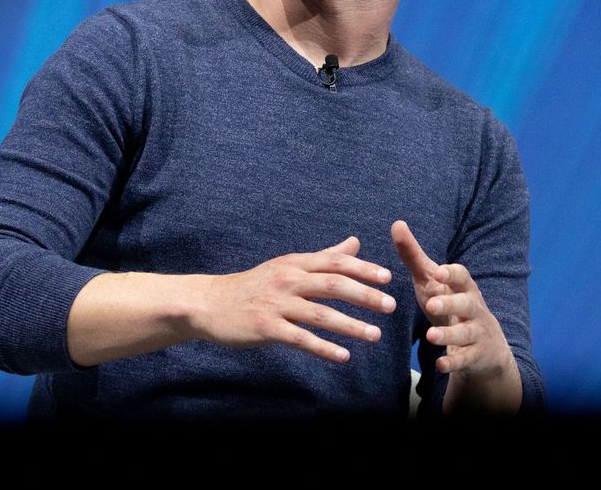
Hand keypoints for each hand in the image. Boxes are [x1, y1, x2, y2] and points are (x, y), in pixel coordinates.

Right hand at [191, 236, 396, 363]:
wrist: (210, 303)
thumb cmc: (254, 285)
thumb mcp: (287, 266)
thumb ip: (323, 257)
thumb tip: (355, 242)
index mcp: (295, 263)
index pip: (335, 262)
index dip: (363, 269)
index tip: (388, 277)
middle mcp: (287, 280)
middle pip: (332, 284)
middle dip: (364, 295)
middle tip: (390, 305)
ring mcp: (276, 304)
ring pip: (320, 314)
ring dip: (350, 325)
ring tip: (374, 335)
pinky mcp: (266, 327)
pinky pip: (300, 339)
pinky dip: (323, 348)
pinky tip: (343, 357)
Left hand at [391, 219, 521, 413]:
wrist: (484, 345)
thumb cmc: (450, 303)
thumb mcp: (431, 281)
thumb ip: (414, 256)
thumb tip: (396, 223)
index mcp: (463, 287)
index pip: (463, 276)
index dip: (452, 274)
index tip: (438, 272)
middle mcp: (474, 308)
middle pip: (468, 303)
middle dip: (451, 303)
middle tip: (432, 304)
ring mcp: (477, 332)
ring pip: (467, 332)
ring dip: (450, 334)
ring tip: (431, 336)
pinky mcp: (475, 356)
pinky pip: (465, 359)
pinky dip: (453, 362)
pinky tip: (439, 365)